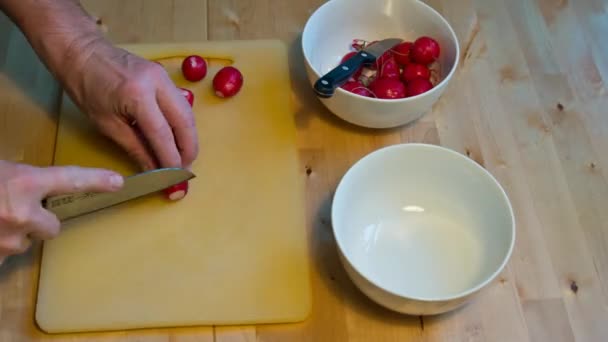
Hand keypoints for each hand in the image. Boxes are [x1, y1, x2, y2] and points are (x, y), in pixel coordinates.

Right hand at [0, 160, 122, 264]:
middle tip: (10, 211)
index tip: (117, 182)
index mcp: (24, 184)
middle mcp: (23, 214)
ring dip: (10, 236)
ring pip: (22, 244)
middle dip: (38, 223)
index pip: (71, 180)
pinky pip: (2, 257)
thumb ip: (19, 179)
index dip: (96, 180)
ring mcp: (8, 241)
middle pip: (52, 227)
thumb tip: (30, 183)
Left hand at [62, 38, 198, 170]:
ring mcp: (164, 77)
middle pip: (185, 122)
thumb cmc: (86, 87)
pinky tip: (176, 138)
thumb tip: (153, 168)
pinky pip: (181, 104)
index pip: (163, 134)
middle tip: (184, 170)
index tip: (173, 179)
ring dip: (188, 138)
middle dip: (188, 149)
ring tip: (182, 157)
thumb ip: (135, 147)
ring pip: (188, 113)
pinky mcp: (165, 76)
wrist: (82, 51)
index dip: (171, 159)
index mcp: (138, 95)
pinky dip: (182, 124)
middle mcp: (158, 83)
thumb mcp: (107, 124)